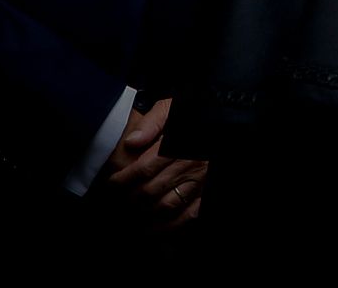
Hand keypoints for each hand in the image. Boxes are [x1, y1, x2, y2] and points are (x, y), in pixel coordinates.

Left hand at [101, 98, 204, 227]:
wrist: (227, 118)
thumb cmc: (197, 114)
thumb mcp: (174, 107)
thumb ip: (152, 122)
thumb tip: (131, 142)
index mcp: (180, 145)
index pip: (143, 169)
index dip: (122, 180)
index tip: (110, 185)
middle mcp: (191, 166)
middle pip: (151, 190)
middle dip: (128, 200)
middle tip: (113, 203)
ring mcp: (201, 182)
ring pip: (166, 206)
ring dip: (143, 215)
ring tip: (127, 216)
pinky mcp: (208, 193)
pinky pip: (188, 215)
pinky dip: (170, 226)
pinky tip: (153, 230)